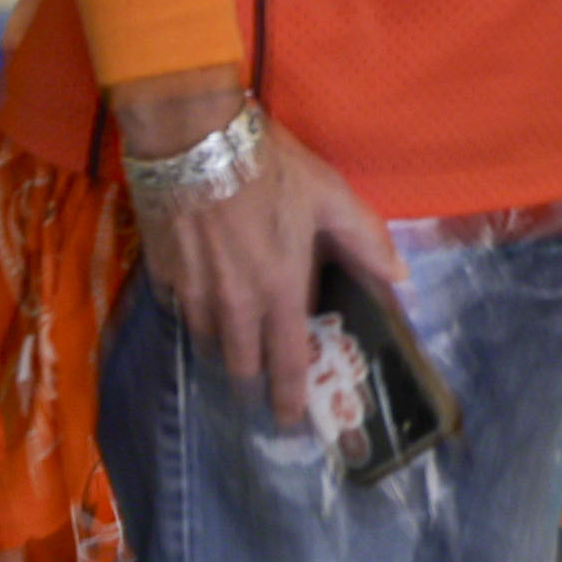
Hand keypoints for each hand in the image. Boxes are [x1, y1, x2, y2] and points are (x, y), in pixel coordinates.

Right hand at [115, 80, 396, 423]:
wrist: (194, 141)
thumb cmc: (271, 168)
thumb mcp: (330, 196)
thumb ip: (365, 240)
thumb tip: (400, 276)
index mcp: (280, 290)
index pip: (286, 362)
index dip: (290, 397)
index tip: (292, 420)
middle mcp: (234, 303)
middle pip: (240, 363)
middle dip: (253, 377)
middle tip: (262, 380)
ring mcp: (192, 291)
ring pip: (207, 340)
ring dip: (223, 346)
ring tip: (234, 342)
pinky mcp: (160, 272)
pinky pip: (178, 308)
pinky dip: (192, 311)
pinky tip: (201, 297)